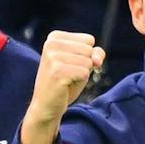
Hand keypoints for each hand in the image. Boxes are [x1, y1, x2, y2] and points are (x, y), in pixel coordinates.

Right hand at [20, 29, 103, 143]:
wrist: (47, 106)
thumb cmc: (65, 83)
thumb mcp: (83, 63)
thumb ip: (95, 54)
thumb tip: (97, 59)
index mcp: (54, 37)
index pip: (89, 40)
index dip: (85, 56)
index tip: (68, 65)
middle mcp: (51, 44)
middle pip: (89, 49)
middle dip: (84, 65)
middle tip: (67, 75)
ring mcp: (53, 57)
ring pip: (88, 61)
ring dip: (81, 74)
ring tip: (66, 80)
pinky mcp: (58, 71)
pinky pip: (85, 73)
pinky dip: (79, 82)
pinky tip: (65, 86)